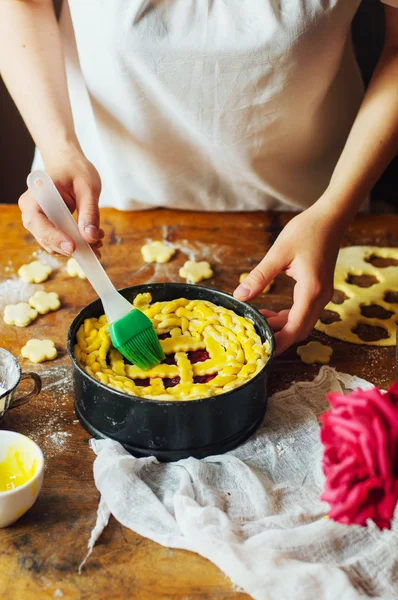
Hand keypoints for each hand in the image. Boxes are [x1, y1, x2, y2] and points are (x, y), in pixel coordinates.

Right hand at [19, 148, 103, 256]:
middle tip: (95, 249)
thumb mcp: (88, 188)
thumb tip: (90, 237)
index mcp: (35, 195)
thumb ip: (89, 212)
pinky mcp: (49, 226)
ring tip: (98, 242)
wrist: (68, 163)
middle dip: (70, 247)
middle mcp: (31, 210)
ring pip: (53, 243)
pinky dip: (76, 243)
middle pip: (44, 237)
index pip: (37, 221)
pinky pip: (59, 240)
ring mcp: (39, 220)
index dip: (53, 236)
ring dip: (76, 248)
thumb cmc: (75, 170)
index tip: (73, 247)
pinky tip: (92, 237)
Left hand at [233, 205, 342, 353]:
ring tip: (256, 321)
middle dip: (278, 337)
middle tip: (253, 337)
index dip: (279, 342)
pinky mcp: (319, 290)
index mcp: (311, 291)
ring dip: (281, 326)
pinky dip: (287, 317)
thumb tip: (239, 296)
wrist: (330, 218)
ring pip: (302, 322)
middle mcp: (320, 297)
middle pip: (300, 330)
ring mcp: (322, 294)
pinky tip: (268, 312)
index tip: (261, 352)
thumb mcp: (278, 253)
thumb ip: (259, 277)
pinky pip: (303, 312)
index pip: (295, 328)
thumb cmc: (306, 231)